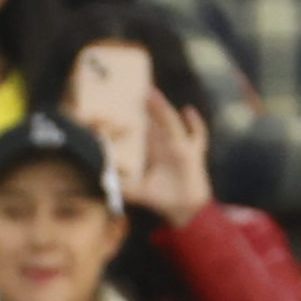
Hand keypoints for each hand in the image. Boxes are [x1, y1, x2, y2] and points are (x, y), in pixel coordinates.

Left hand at [123, 90, 214, 221]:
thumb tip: (103, 181)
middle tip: (139, 90)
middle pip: (157, 121)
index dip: (137, 119)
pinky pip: (197, 136)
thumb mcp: (138, 191)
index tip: (126, 106)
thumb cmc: (162, 200)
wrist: (183, 210)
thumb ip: (122, 186)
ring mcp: (182, 148)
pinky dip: (195, 125)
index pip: (146, 131)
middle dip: (149, 106)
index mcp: (155, 152)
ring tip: (152, 94)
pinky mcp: (193, 154)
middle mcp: (168, 146)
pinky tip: (188, 111)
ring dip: (162, 109)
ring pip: (171, 123)